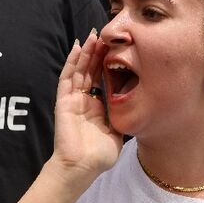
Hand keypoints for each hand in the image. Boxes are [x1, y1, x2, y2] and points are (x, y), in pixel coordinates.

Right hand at [49, 31, 121, 185]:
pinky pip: (67, 78)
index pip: (102, 78)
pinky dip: (71, 62)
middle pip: (91, 70)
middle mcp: (84, 100)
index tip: (117, 47)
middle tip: (106, 34)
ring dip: (86, 52)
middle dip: (98, 52)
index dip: (108, 63)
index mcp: (97, 106)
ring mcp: (73, 99)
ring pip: (80, 70)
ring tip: (93, 35)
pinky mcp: (64, 101)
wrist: (81, 168)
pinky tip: (77, 47)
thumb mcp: (118, 132)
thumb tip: (139, 104)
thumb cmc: (99, 155)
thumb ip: (122, 116)